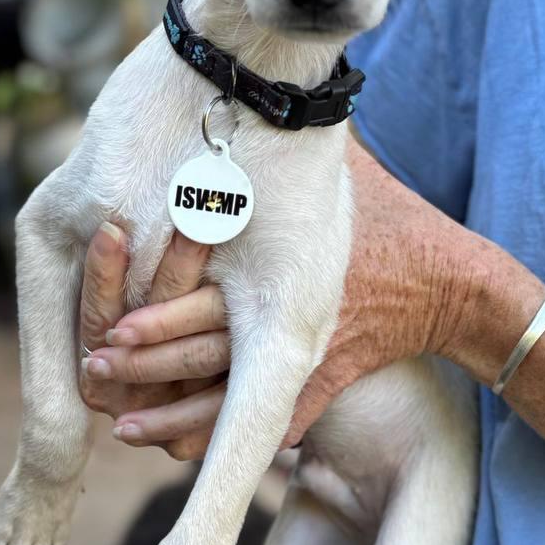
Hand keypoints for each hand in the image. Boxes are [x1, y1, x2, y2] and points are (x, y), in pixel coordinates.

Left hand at [78, 141, 473, 459]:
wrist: (449, 283)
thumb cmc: (389, 217)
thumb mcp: (339, 167)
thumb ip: (287, 146)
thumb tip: (245, 96)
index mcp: (282, 269)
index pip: (208, 302)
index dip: (154, 321)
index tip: (109, 333)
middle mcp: (290, 319)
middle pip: (205, 357)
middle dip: (145, 370)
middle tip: (95, 371)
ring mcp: (307, 359)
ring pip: (227, 403)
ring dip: (171, 416)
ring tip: (121, 423)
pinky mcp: (321, 384)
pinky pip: (265, 425)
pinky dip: (219, 438)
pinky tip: (175, 449)